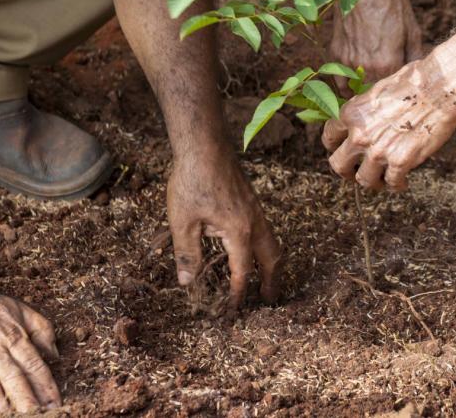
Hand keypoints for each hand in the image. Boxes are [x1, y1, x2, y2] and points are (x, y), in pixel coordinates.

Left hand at [167, 149, 281, 311]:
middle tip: (269, 300)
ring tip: (267, 279)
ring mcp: (256, 210)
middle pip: (271, 259)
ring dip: (271, 264)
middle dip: (271, 282)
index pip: (242, 272)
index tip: (233, 310)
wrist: (204, 146)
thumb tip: (188, 282)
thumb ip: (187, 254)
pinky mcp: (251, 201)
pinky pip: (266, 230)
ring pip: (272, 243)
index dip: (238, 294)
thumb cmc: (192, 181)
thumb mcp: (182, 221)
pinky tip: (252, 249)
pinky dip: (265, 248)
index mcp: (239, 232)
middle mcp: (254, 223)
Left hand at [322, 58, 455, 190]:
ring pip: (363, 180)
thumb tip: (362, 119)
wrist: (440, 88)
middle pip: (338, 165)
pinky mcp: (400, 162)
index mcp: (351, 114)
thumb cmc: (413, 82)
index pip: (329, 137)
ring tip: (382, 180)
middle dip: (347, 171)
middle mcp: (359, 135)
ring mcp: (378, 151)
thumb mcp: (377, 90)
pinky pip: (392, 183)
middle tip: (356, 172)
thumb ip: (364, 109)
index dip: (336, 146)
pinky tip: (402, 182)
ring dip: (373, 182)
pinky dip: (397, 185)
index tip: (344, 150)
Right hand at [330, 0, 422, 90]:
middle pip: (375, 95)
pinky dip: (346, 85)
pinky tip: (353, 88)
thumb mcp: (412, 30)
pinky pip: (339, 79)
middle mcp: (366, 67)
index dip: (400, 94)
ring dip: (363, 94)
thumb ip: (415, 57)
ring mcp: (347, 61)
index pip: (395, 92)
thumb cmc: (390, 3)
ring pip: (355, 90)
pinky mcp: (335, 53)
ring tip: (371, 97)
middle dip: (382, 98)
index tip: (404, 96)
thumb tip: (418, 72)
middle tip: (388, 101)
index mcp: (388, 64)